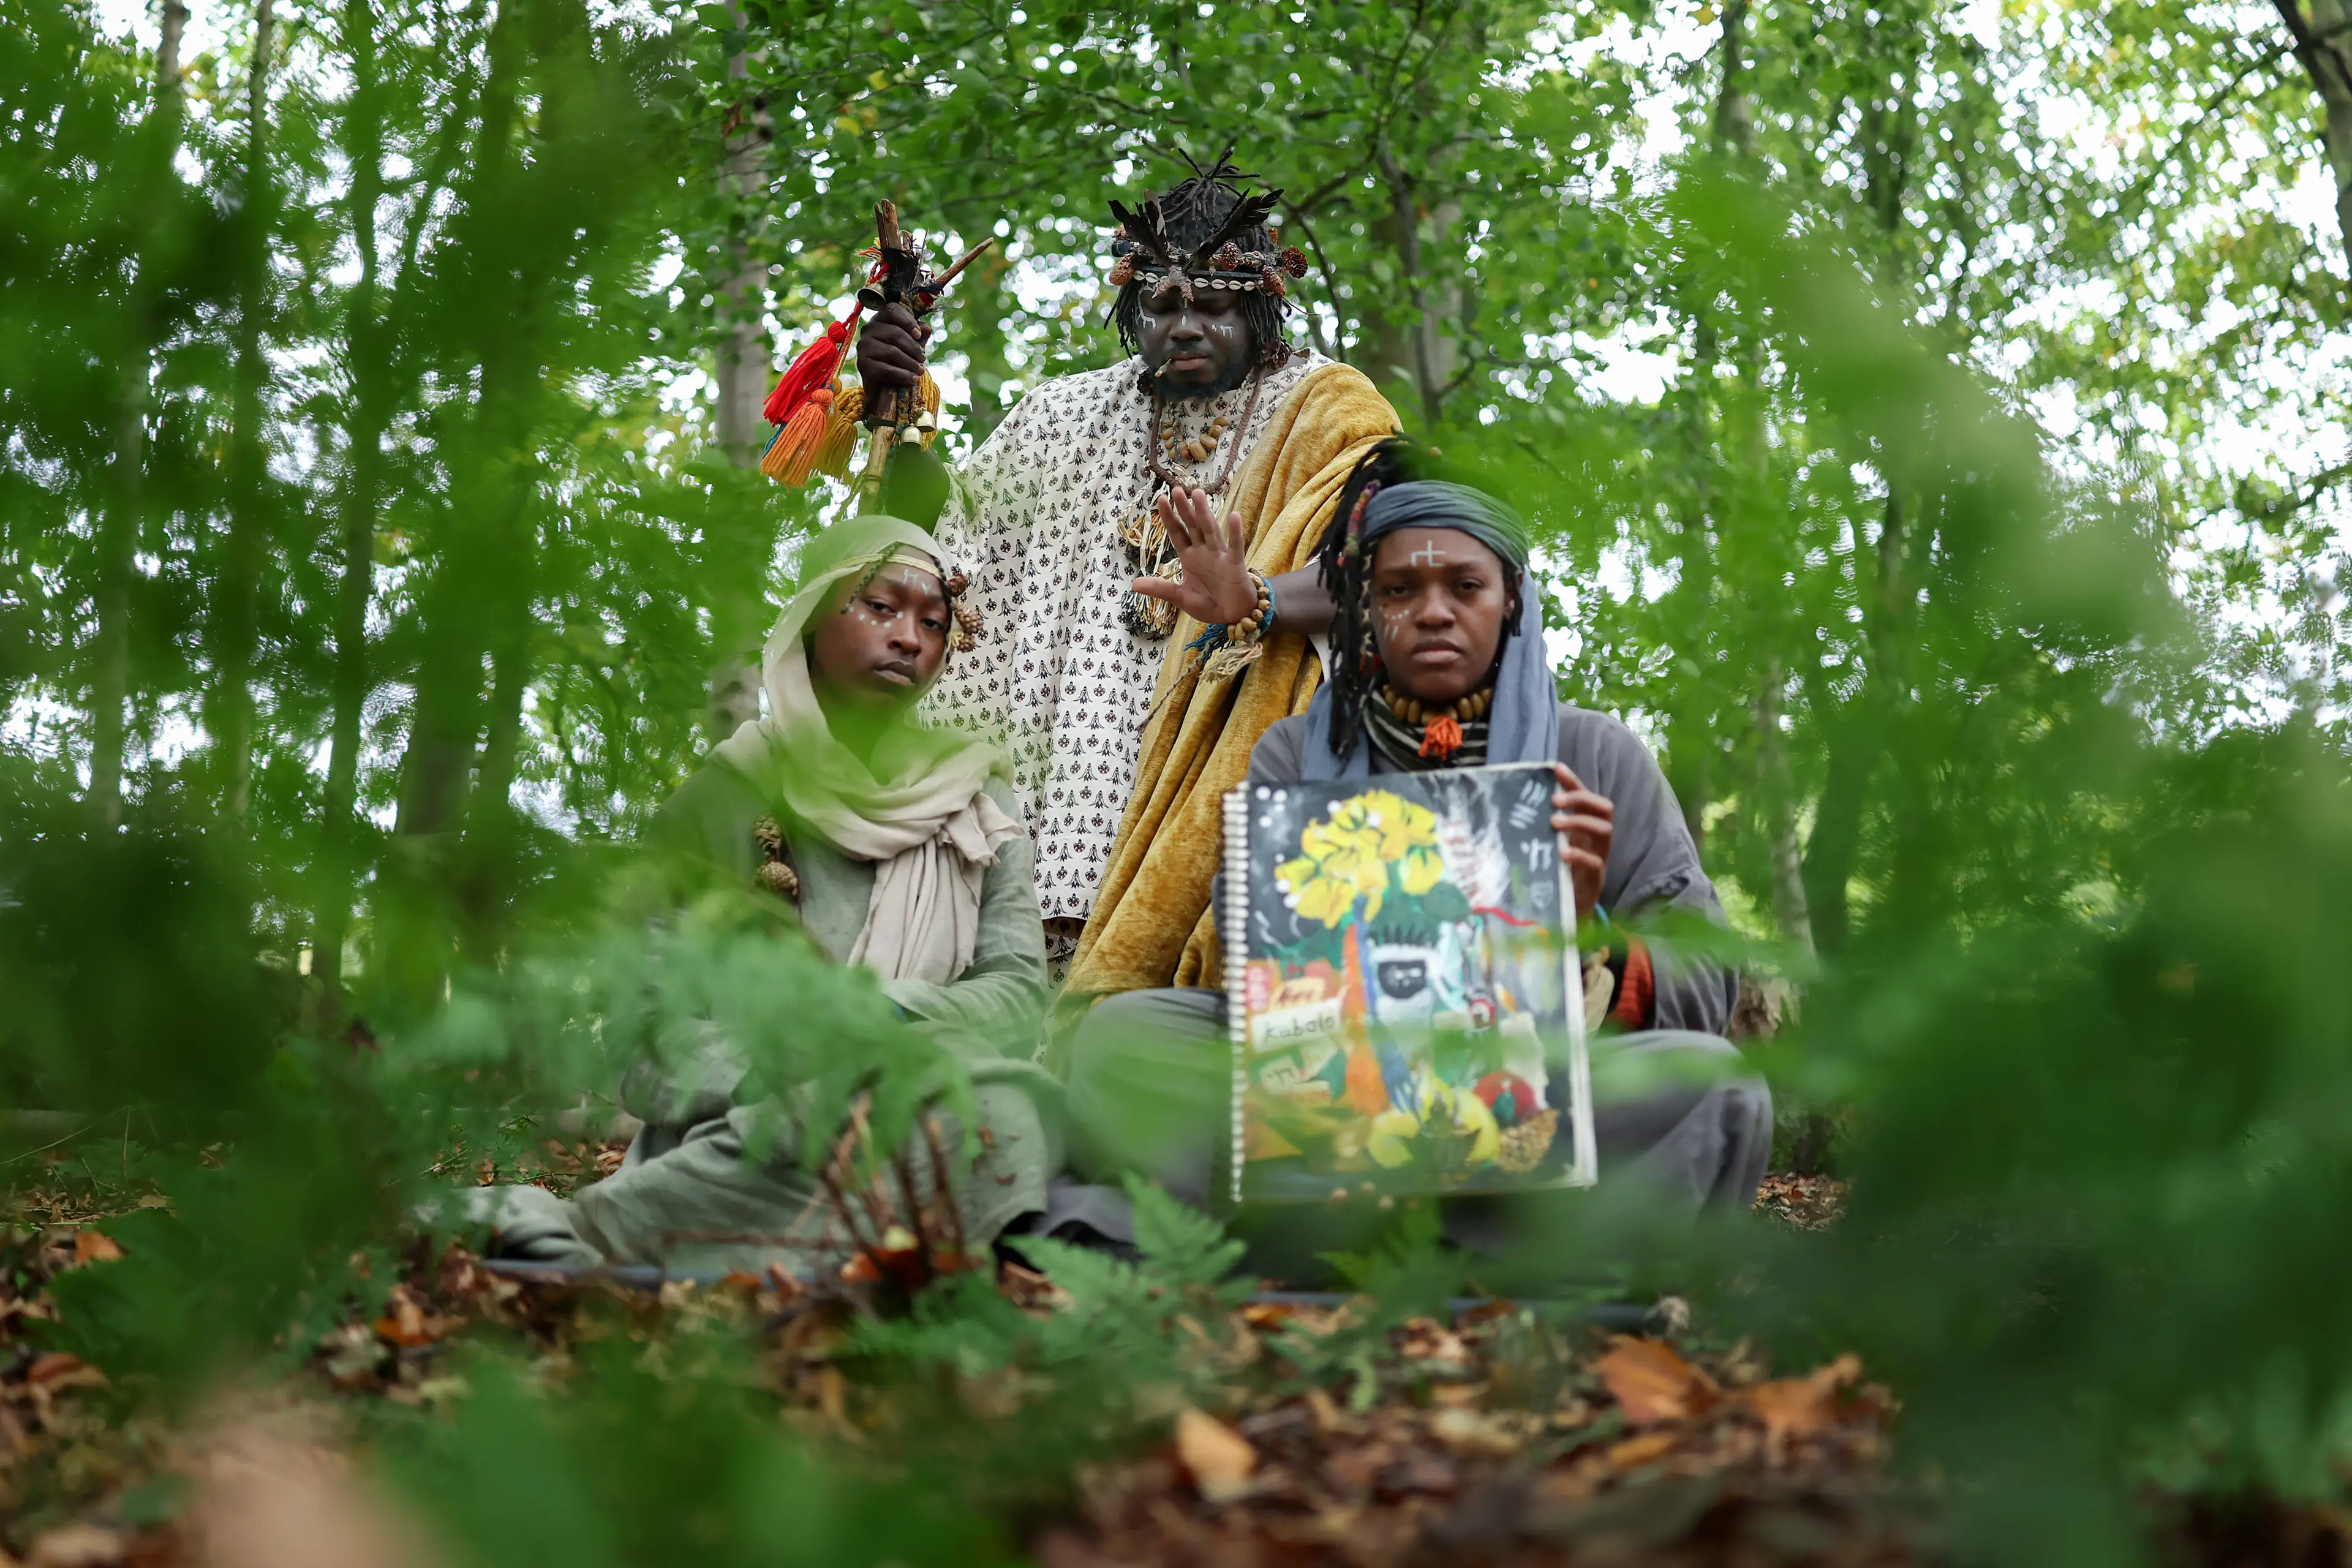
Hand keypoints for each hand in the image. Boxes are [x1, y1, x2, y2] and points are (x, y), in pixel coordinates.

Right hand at [854, 301, 928, 391]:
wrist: (882, 386)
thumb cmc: (898, 360)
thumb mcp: (912, 345)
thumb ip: (919, 336)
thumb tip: (926, 329)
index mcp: (880, 319)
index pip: (892, 310)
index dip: (908, 321)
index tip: (918, 335)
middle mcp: (868, 330)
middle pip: (895, 333)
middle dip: (914, 348)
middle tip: (922, 359)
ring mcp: (863, 347)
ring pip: (892, 352)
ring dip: (910, 363)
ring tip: (919, 371)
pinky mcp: (863, 365)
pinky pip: (887, 369)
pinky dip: (903, 375)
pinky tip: (912, 379)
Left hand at [1131, 486, 1258, 626]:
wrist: (1234, 617)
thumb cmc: (1209, 604)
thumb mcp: (1181, 597)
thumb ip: (1160, 589)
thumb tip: (1133, 584)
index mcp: (1190, 557)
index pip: (1177, 533)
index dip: (1169, 517)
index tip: (1160, 499)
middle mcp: (1204, 552)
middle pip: (1193, 526)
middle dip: (1185, 509)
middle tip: (1177, 489)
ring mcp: (1220, 556)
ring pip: (1210, 530)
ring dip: (1204, 513)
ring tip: (1198, 494)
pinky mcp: (1236, 565)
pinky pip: (1236, 547)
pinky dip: (1235, 533)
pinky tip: (1234, 516)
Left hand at [1552, 761, 1614, 922]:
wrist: (1567, 909)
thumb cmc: (1556, 870)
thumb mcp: (1548, 843)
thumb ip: (1541, 825)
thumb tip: (1516, 802)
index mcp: (1585, 825)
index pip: (1585, 796)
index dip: (1573, 781)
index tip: (1555, 768)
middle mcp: (1596, 837)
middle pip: (1605, 808)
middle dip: (1581, 799)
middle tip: (1555, 802)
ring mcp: (1600, 856)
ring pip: (1605, 830)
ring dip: (1580, 822)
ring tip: (1554, 823)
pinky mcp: (1597, 878)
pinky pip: (1596, 862)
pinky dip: (1579, 855)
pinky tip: (1562, 853)